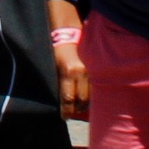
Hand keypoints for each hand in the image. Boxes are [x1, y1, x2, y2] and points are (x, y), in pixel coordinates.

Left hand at [46, 7, 90, 122]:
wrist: (67, 30)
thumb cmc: (54, 49)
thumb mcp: (52, 66)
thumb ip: (58, 83)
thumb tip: (59, 101)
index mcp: (68, 72)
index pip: (68, 99)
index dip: (66, 111)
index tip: (64, 117)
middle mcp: (81, 72)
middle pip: (82, 100)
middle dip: (77, 109)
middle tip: (72, 113)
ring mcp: (90, 70)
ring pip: (91, 95)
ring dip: (86, 103)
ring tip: (80, 107)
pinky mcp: (95, 68)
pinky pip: (96, 86)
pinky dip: (93, 94)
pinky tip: (89, 98)